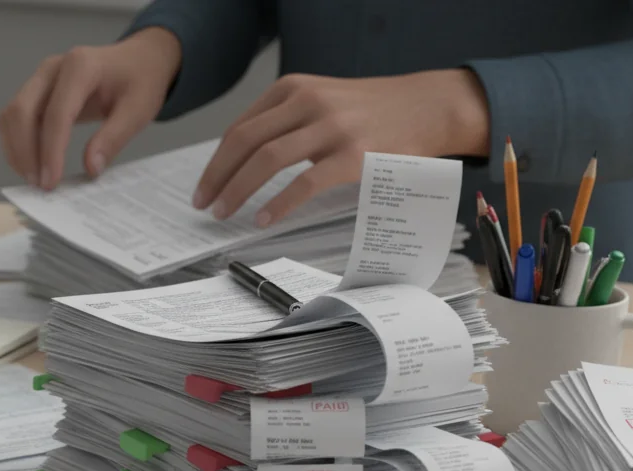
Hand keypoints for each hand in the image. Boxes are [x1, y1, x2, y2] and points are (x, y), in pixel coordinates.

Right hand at [0, 28, 180, 188]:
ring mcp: (40, 78)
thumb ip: (113, 138)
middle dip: (25, 152)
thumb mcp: (138, 110)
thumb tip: (90, 168)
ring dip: (16, 150)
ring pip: (11, 115)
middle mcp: (53, 68)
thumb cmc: (139, 82)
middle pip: (21, 111)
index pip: (56, 113)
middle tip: (38, 185)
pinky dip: (16, 143)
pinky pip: (14, 118)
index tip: (50, 182)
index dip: (50, 151)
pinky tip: (31, 165)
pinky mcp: (35, 91)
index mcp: (81, 66)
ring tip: (33, 179)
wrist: (137, 60)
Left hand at [192, 69, 489, 225]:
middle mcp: (309, 102)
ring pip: (267, 159)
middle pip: (245, 141)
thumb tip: (242, 163)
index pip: (241, 128)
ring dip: (237, 190)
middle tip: (203, 204)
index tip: (204, 186)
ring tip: (224, 213)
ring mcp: (332, 127)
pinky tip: (262, 218)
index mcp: (295, 89)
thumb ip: (286, 122)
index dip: (216, 161)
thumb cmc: (372, 112)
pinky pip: (305, 182)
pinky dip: (278, 203)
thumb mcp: (322, 101)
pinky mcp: (354, 154)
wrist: (429, 106)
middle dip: (217, 176)